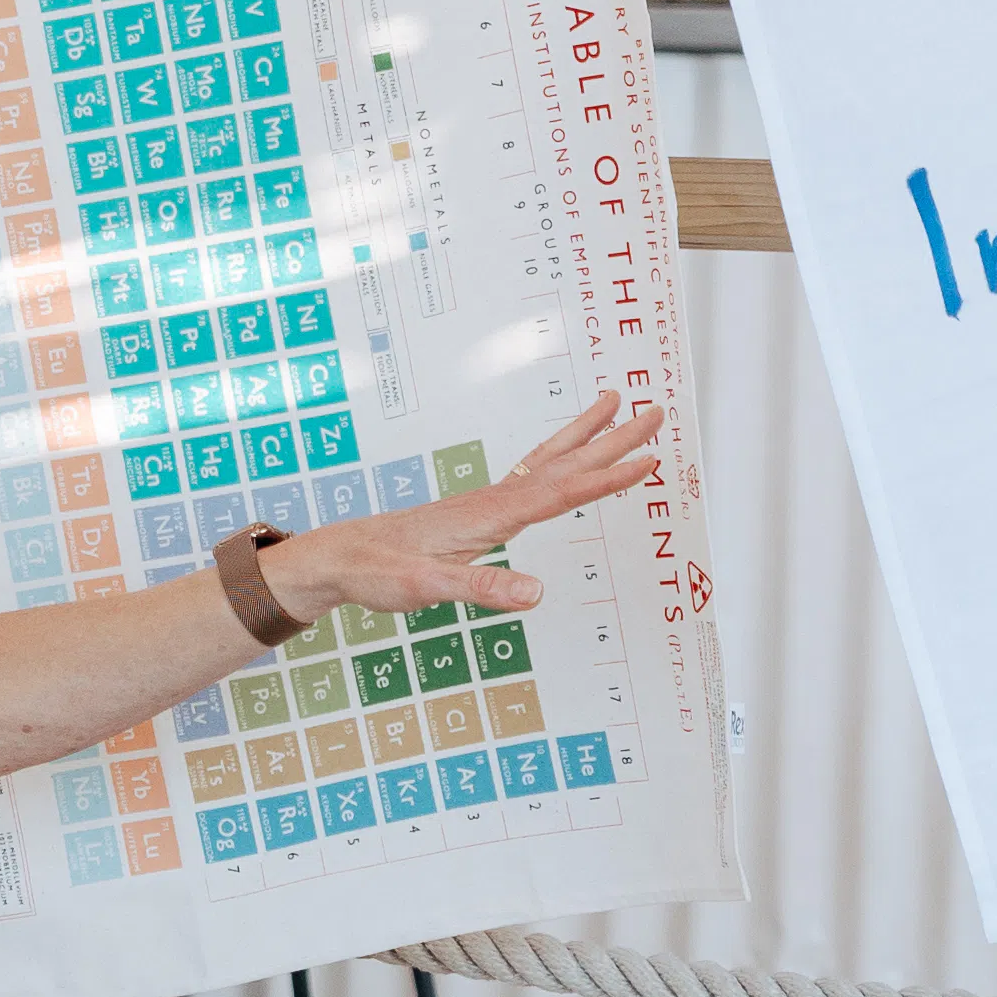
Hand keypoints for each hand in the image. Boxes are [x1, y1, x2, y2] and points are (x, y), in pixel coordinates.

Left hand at [271, 387, 661, 627]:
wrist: (340, 557)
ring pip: (548, 460)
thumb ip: (481, 588)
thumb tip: (536, 593)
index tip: (649, 460)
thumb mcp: (426, 588)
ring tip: (617, 403)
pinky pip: (530, 473)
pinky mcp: (478, 510)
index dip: (607, 478)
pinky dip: (558, 457)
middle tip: (656, 411)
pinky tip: (566, 456)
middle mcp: (493, 499)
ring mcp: (486, 501)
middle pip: (564, 462)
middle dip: (612, 439)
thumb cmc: (378, 571)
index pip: (560, 492)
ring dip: (586, 434)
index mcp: (490, 515)